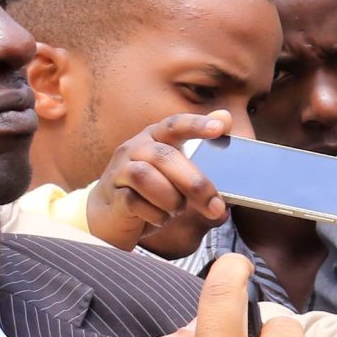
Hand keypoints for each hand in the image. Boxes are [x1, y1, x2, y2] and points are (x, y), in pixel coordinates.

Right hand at [86, 112, 231, 251]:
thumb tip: (227, 117)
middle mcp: (134, 149)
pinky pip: (133, 201)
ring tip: (177, 209)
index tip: (219, 127)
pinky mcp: (112, 197)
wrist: (110, 216)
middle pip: (164, 156)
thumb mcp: (178, 170)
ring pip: (144, 176)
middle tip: (215, 205)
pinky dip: (155, 214)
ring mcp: (119, 172)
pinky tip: (161, 219)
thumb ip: (203, 148)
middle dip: (194, 182)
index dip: (196, 124)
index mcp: (155, 137)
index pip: (174, 124)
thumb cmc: (152, 190)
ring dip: (169, 198)